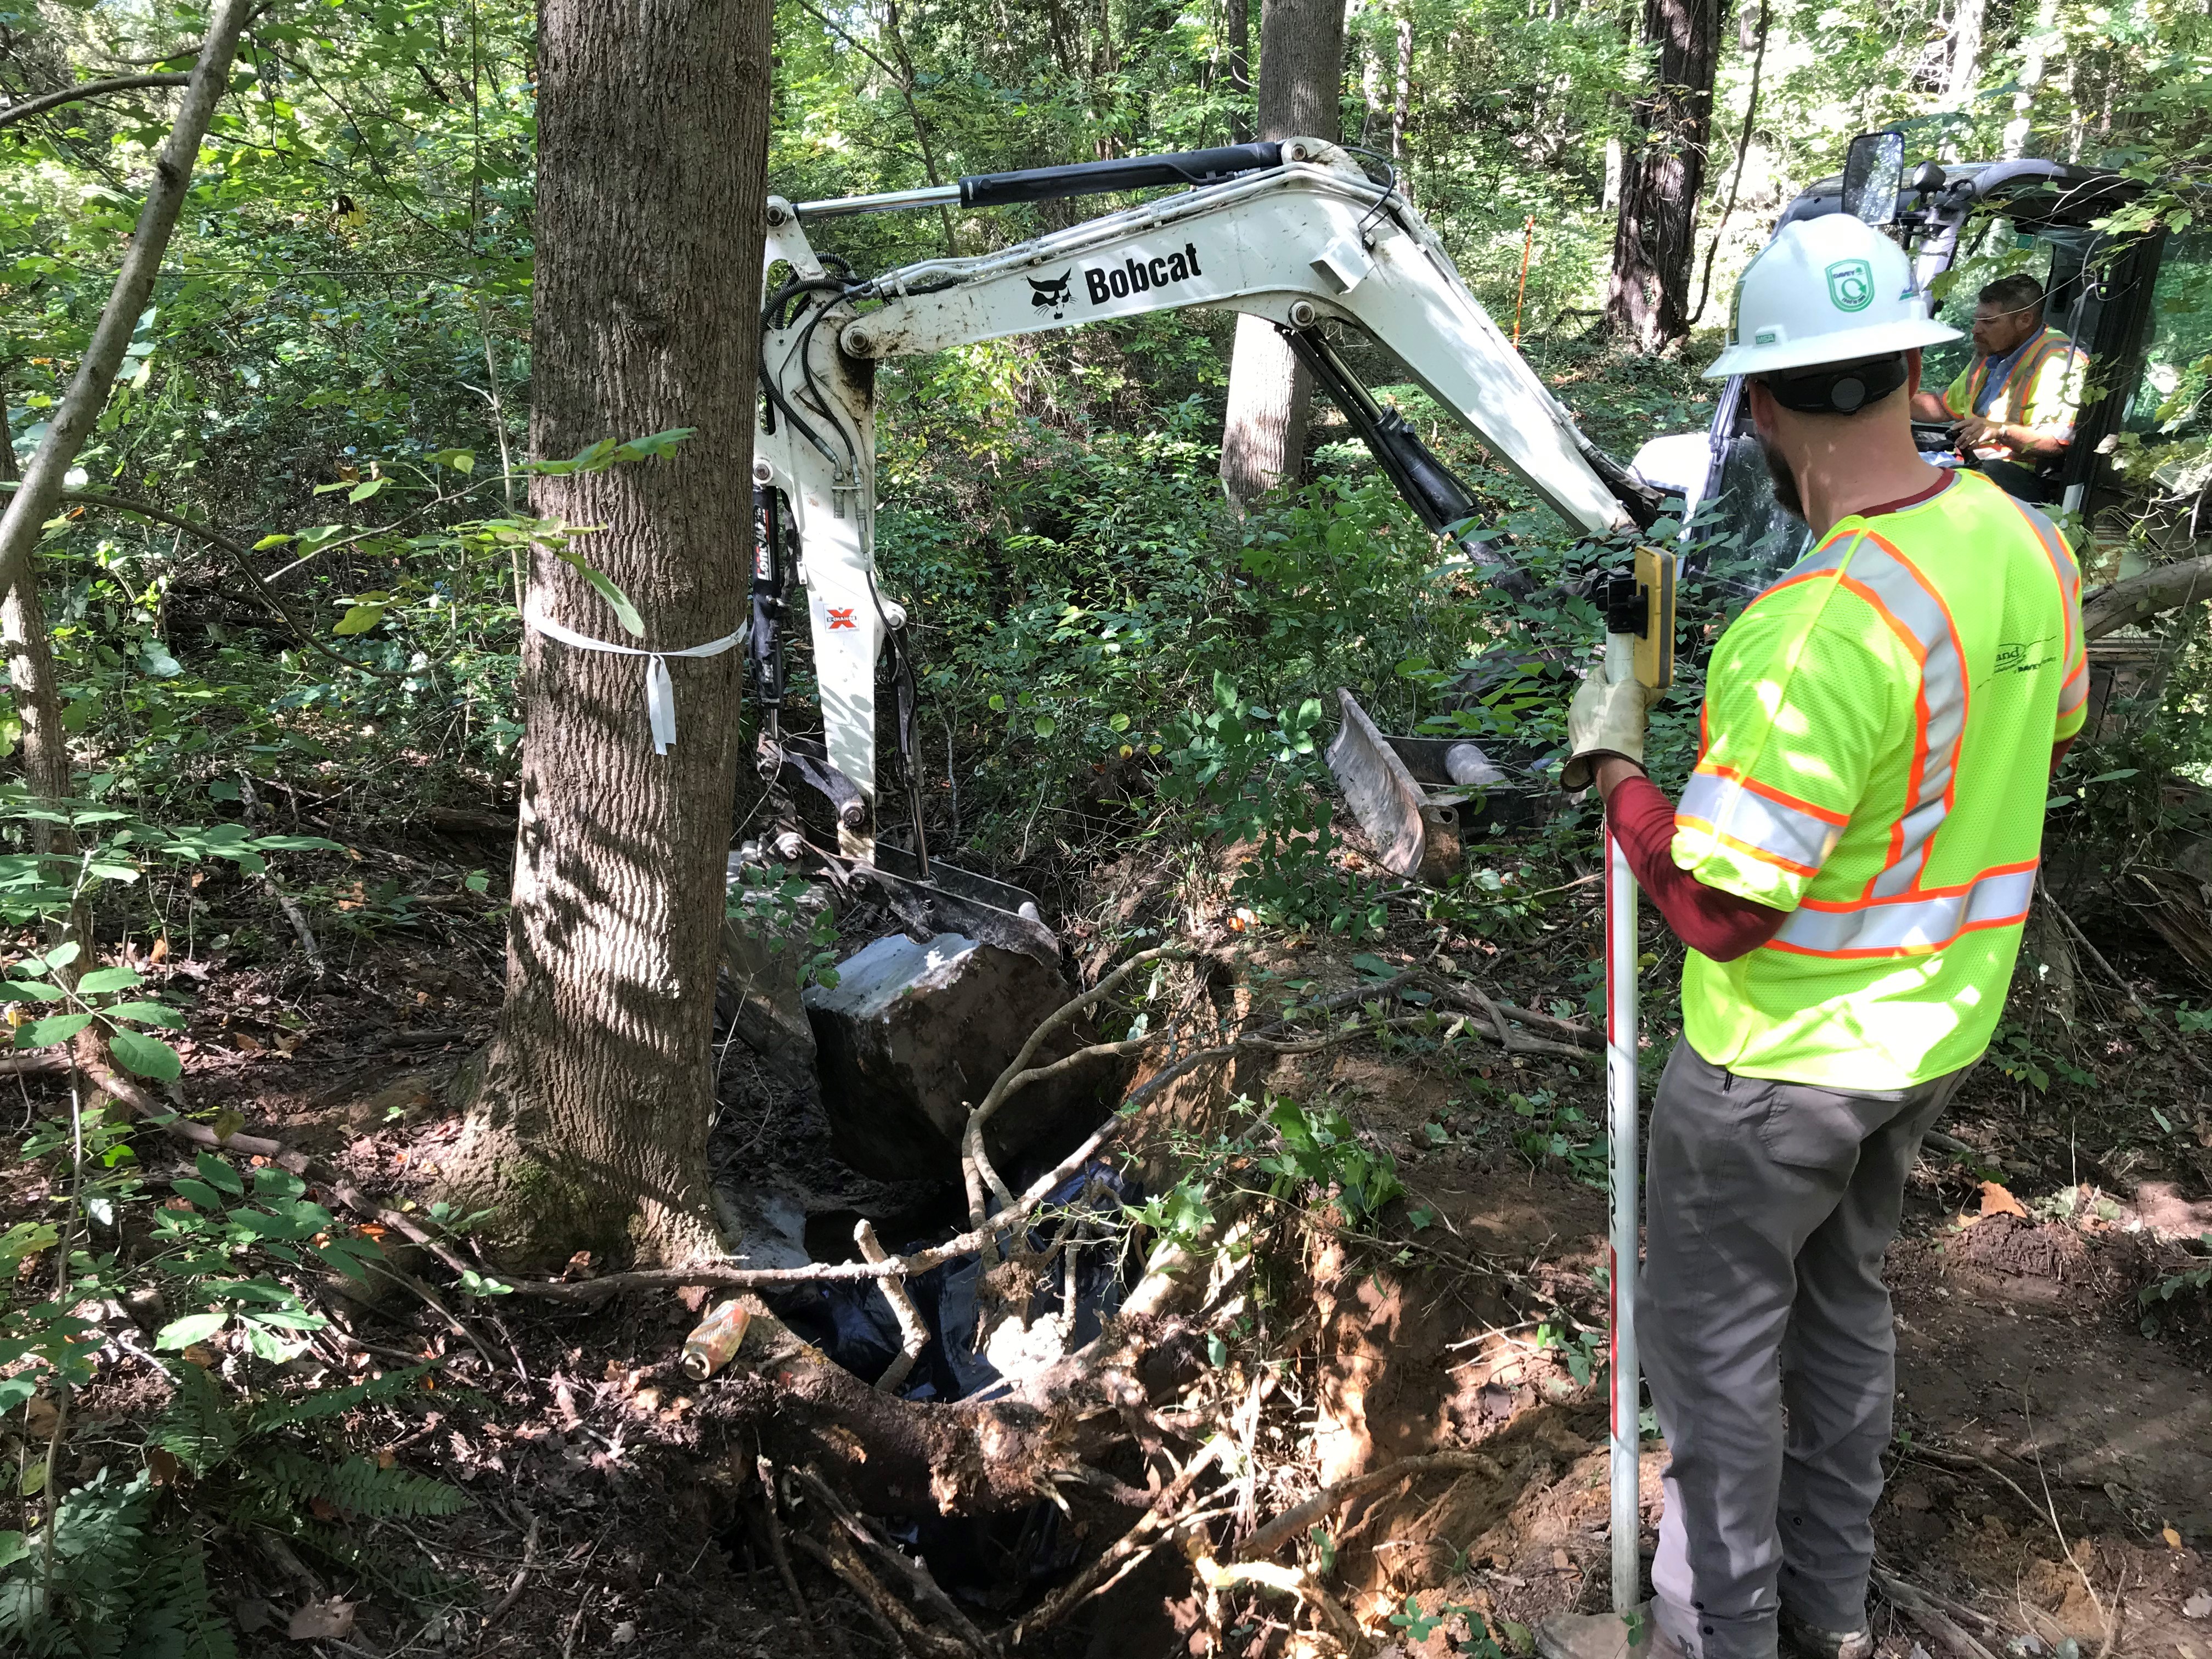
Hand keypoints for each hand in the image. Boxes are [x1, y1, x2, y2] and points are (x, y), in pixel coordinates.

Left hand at [1560, 673, 1659, 791]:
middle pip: (1607, 696)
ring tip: (1641, 719)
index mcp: (1584, 690)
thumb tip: (1660, 690)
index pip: (1601, 673)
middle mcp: (1579, 708)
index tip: (1633, 675)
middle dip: (1626, 698)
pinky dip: (1620, 731)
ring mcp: (1582, 728)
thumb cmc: (1617, 717)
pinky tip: (1634, 734)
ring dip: (1626, 715)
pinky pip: (1607, 732)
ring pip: (1609, 715)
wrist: (1609, 757)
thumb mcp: (1634, 692)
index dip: (1618, 671)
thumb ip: (1647, 689)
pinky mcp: (1589, 745)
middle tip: (1641, 701)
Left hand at [1953, 415, 2006, 452]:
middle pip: (1968, 431)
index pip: (1964, 422)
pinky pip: (1978, 441)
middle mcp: (1979, 423)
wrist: (1999, 428)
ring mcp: (1983, 429)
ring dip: (1966, 443)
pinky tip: (1969, 448)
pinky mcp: (1987, 435)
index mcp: (1975, 419)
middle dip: (1961, 438)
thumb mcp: (1977, 423)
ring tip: (1961, 447)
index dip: (1957, 426)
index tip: (1951, 429)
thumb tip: (1958, 432)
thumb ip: (1969, 427)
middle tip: (1956, 443)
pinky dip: (1973, 445)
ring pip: (1972, 437)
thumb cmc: (1985, 426)